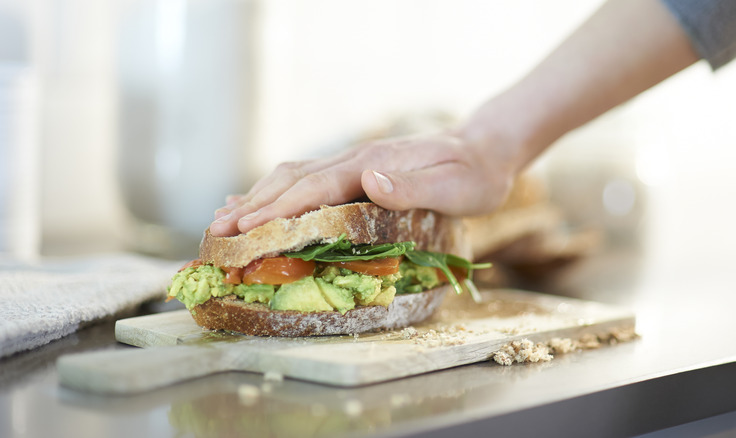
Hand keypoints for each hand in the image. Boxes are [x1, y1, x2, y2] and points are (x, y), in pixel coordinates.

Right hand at [209, 131, 516, 235]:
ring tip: (224, 221)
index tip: (242, 229)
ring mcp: (353, 163)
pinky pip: (307, 181)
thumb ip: (414, 185)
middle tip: (216, 234)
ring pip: (293, 178)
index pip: (313, 188)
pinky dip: (277, 194)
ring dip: (257, 199)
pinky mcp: (356, 172)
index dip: (275, 210)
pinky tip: (261, 205)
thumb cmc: (474, 175)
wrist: (484, 149)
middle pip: (292, 181)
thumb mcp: (456, 186)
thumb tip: (369, 180)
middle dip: (252, 207)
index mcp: (371, 164)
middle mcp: (355, 159)